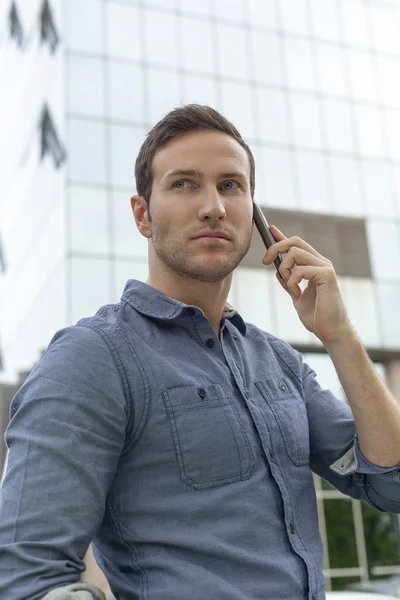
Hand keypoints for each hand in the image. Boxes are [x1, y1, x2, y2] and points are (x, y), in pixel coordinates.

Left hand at [263, 225, 354, 344]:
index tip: (269, 228)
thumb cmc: (317, 316)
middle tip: (265, 262)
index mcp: (314, 266)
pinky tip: (298, 294)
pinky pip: (301, 269)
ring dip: (285, 269)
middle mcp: (321, 262)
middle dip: (275, 248)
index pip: (297, 245)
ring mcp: (325, 267)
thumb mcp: (297, 298)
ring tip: (290, 286)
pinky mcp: (327, 275)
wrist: (331, 331)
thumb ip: (289, 283)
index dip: (282, 236)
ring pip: (295, 252)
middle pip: (295, 242)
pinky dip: (292, 281)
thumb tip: (277, 271)